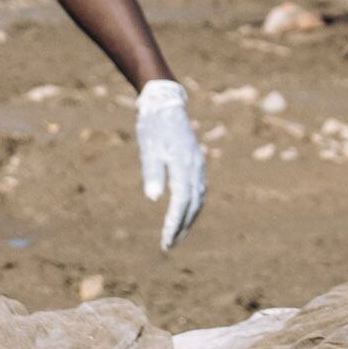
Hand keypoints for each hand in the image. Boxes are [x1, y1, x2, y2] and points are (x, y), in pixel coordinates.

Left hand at [133, 79, 206, 248]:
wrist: (165, 104)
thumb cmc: (153, 127)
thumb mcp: (148, 149)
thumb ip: (152, 173)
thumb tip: (154, 198)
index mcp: (183, 165)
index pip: (181, 202)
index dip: (173, 223)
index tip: (165, 241)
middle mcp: (195, 167)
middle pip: (192, 205)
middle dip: (182, 227)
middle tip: (169, 245)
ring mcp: (199, 165)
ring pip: (198, 199)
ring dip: (188, 219)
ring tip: (176, 235)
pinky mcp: (197, 163)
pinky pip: (199, 190)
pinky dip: (192, 206)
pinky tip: (184, 213)